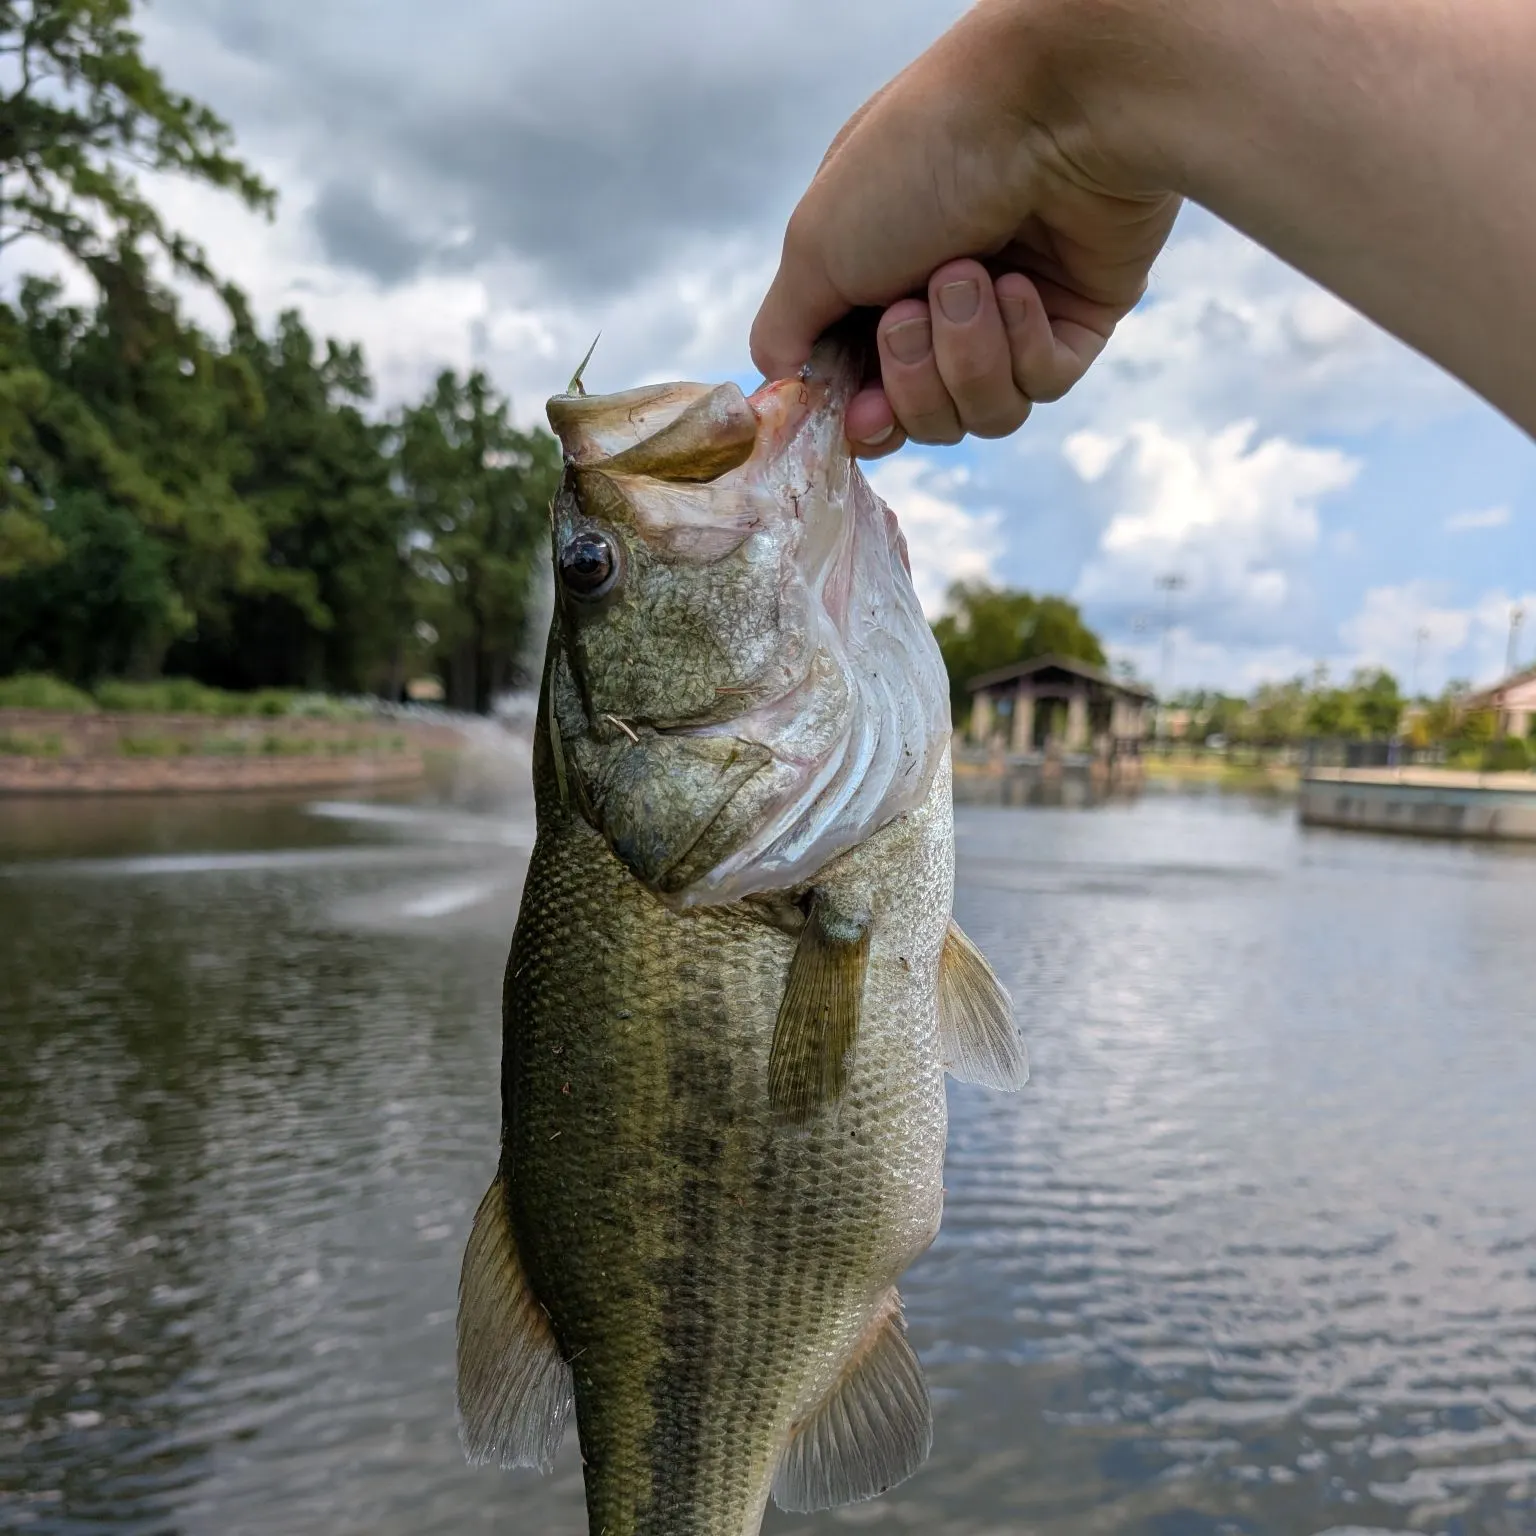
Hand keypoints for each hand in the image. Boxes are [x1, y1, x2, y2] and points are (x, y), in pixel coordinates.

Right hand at [749, 0, 1180, 456]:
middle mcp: (942, 306)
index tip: (860, 413)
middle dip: (913, 378)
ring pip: (983, 412)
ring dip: (966, 354)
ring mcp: (1012, 317)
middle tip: (909, 311)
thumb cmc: (920, 159)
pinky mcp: (1076, 322)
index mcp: (874, 282)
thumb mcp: (816, 245)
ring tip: (969, 276)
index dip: (864, 419)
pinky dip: (1023, 342)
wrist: (1049, 107)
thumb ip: (784, 328)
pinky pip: (1043, 385)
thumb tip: (782, 380)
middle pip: (924, 419)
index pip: (863, 392)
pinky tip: (1022, 282)